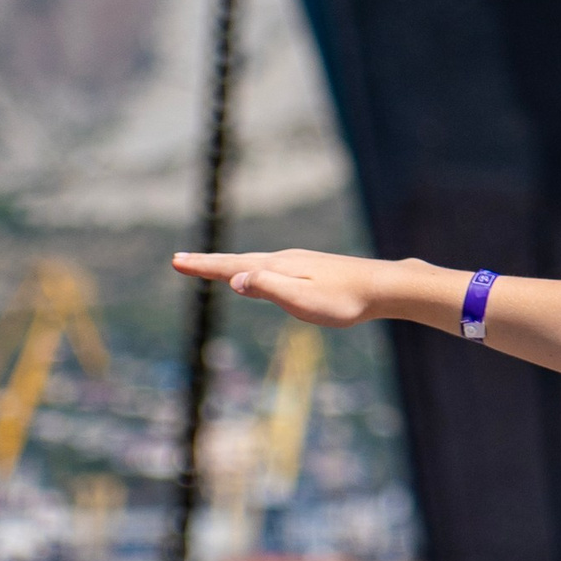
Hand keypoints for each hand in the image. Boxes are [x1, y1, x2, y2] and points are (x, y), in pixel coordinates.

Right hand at [172, 249, 394, 327]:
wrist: (383, 287)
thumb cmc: (344, 300)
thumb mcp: (302, 300)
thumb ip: (268, 288)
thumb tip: (235, 278)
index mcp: (278, 267)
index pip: (232, 266)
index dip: (203, 266)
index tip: (176, 261)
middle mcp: (284, 259)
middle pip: (238, 260)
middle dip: (208, 262)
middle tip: (179, 260)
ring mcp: (299, 262)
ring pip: (255, 261)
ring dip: (228, 263)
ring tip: (210, 266)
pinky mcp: (311, 268)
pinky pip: (271, 266)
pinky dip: (252, 267)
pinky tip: (258, 273)